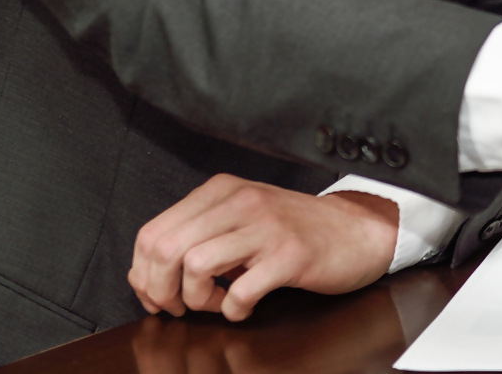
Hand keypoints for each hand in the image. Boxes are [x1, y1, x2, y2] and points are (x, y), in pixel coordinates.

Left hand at [128, 174, 396, 321]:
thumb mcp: (242, 218)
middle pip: (165, 249)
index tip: (158, 295)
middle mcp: (241, 201)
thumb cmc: (297, 230)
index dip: (143, 274)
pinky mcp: (290, 254)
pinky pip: (240, 292)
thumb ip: (198, 235)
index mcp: (222, 191)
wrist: (358, 231)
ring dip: (198, 300)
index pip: (152, 232)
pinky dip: (234, 311)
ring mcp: (266, 226)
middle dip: (162, 291)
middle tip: (181, 306)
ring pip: (195, 267)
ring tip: (219, 303)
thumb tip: (147, 275)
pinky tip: (245, 307)